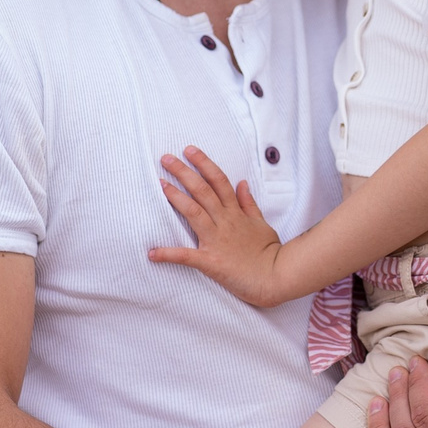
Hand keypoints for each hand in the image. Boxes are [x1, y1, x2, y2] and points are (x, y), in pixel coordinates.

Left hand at [147, 148, 293, 306]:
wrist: (275, 277)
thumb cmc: (269, 252)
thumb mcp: (261, 223)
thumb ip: (249, 203)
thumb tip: (241, 183)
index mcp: (236, 212)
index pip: (218, 181)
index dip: (203, 164)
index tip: (189, 151)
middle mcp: (225, 221)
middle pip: (202, 190)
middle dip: (184, 172)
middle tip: (166, 158)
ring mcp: (217, 240)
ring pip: (194, 212)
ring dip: (176, 198)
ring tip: (161, 184)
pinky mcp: (210, 261)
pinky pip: (186, 256)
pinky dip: (168, 255)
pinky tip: (152, 253)